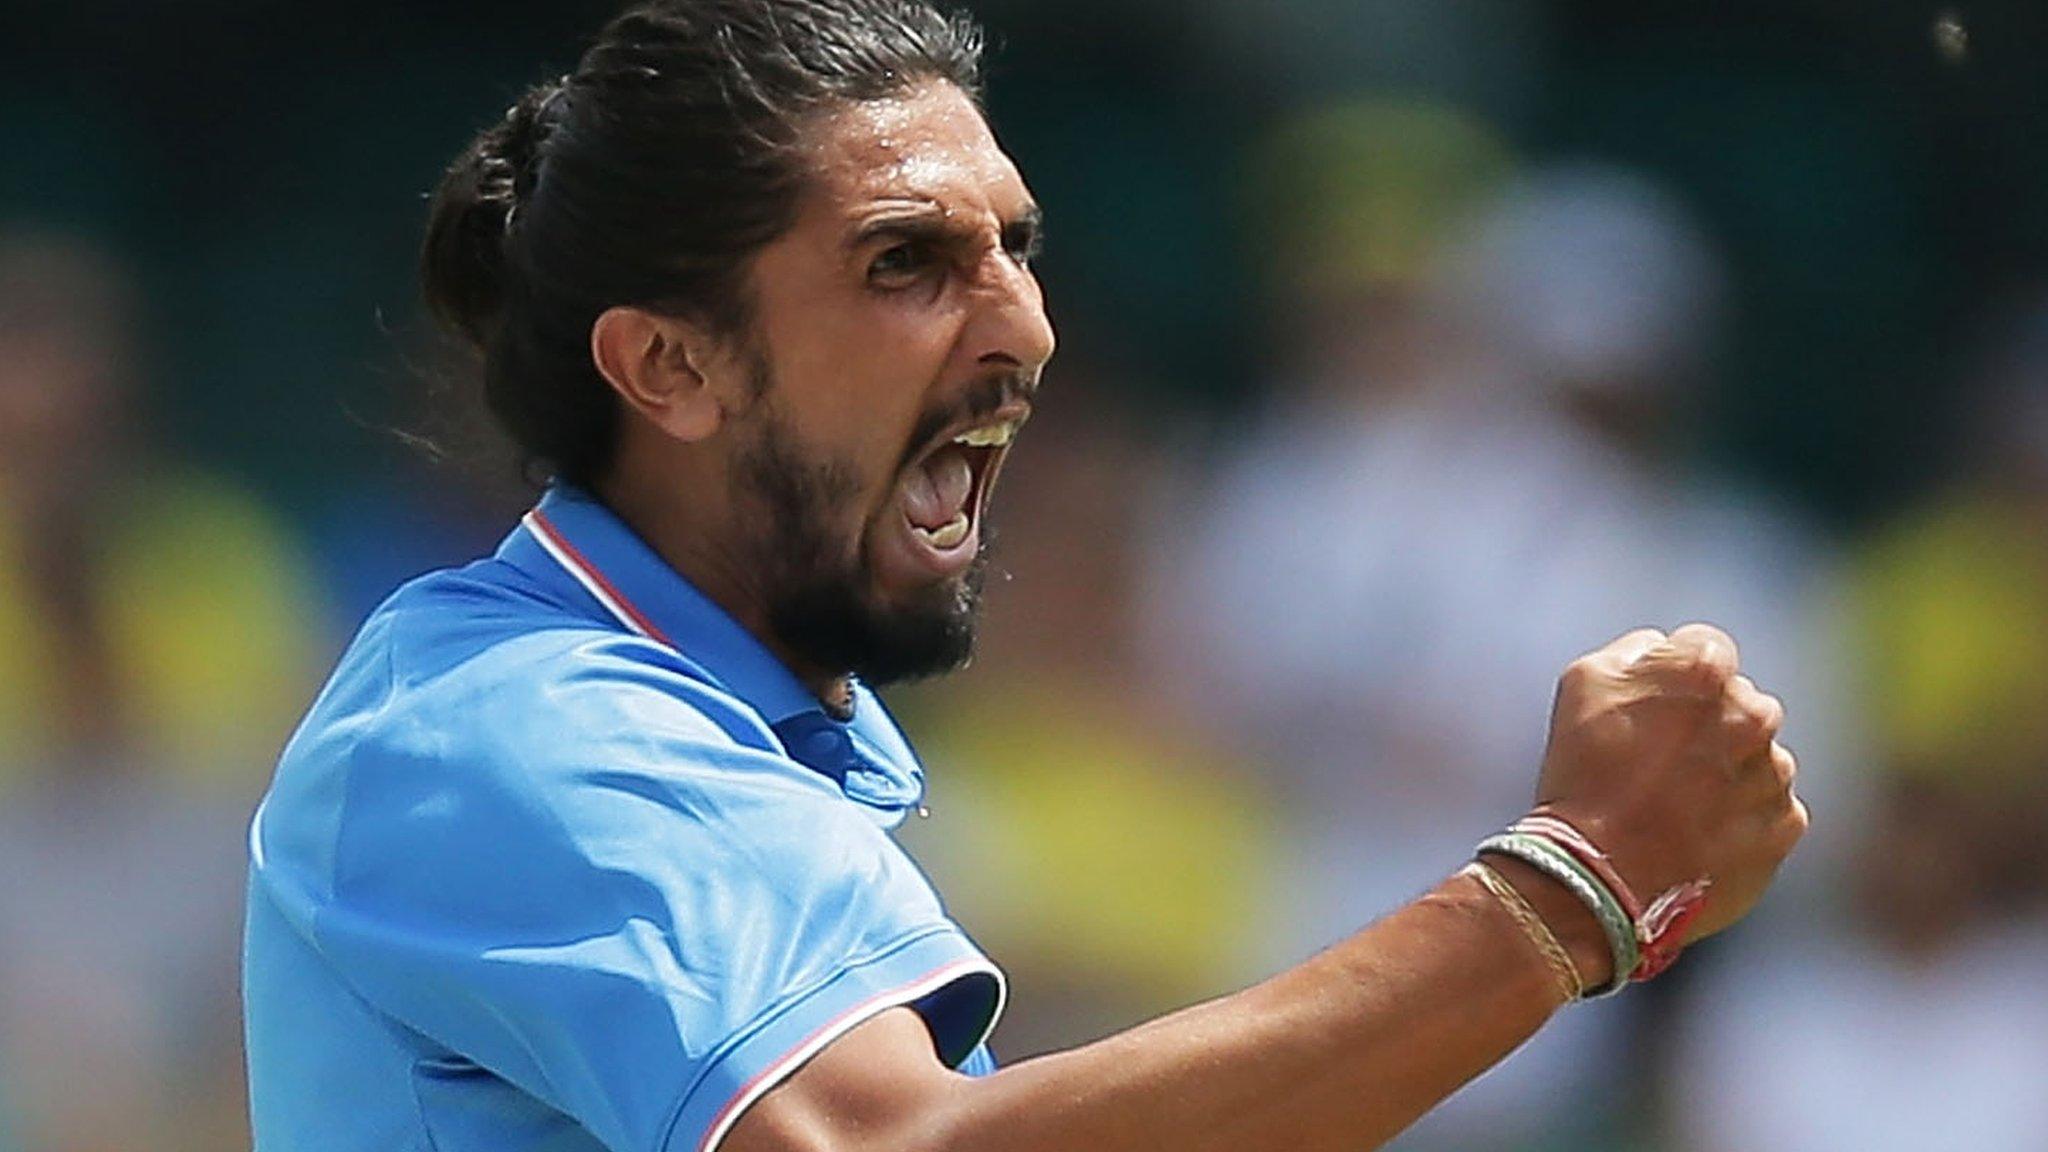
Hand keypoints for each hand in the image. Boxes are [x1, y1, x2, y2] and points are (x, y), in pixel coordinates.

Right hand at [1532, 624, 1808, 944]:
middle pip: (1740, 702)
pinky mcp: (1784, 826)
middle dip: (1708, 723)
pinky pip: (1770, 808)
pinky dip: (1741, 817)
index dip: (1674, 677)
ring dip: (1728, 770)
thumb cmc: (1582, 774)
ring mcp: (1774, 773)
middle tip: (1660, 761)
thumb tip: (1664, 650)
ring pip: (1759, 756)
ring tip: (1677, 804)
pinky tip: (1697, 833)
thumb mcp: (1584, 682)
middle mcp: (1754, 714)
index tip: (1651, 709)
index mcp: (1706, 670)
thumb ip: (1637, 650)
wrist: (1599, 877)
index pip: (1706, 650)